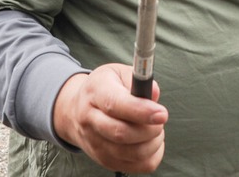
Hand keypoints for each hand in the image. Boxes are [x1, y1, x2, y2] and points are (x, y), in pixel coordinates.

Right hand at [53, 64, 167, 172]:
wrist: (76, 112)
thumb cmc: (104, 88)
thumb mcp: (118, 72)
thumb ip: (138, 79)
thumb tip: (154, 94)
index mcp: (95, 92)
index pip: (116, 105)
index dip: (141, 111)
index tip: (162, 113)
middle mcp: (90, 120)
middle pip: (122, 133)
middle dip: (150, 129)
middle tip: (160, 119)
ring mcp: (95, 143)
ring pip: (131, 153)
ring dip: (152, 143)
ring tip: (155, 129)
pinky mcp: (105, 160)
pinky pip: (136, 166)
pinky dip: (151, 156)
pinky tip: (150, 141)